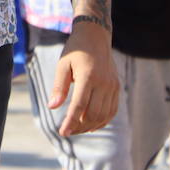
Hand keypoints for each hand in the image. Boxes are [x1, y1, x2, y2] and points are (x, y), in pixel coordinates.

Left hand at [50, 20, 118, 135]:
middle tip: (67, 131)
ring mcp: (113, 86)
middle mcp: (103, 83)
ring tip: (77, 129)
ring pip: (104, 115)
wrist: (96, 37)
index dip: (70, 122)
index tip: (62, 132)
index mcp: (88, 76)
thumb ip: (59, 86)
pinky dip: (102, 121)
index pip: (79, 106)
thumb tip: (52, 107)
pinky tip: (91, 125)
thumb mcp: (62, 65)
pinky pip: (112, 110)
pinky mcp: (117, 88)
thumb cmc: (75, 51)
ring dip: (90, 126)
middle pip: (93, 114)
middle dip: (79, 126)